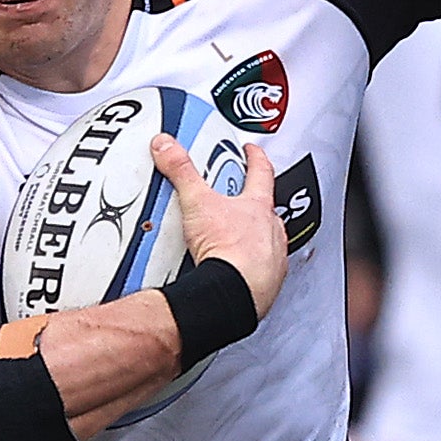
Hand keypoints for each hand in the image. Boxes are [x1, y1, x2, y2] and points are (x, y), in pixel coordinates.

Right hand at [158, 133, 291, 318]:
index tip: (252, 152)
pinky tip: (228, 269)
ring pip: (264, 241)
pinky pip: (258, 271)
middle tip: (231, 200)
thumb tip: (168, 148)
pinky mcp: (266, 284)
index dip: (255, 159)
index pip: (261, 173)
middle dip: (249, 203)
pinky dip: (245, 268)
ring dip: (249, 239)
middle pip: (263, 208)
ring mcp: (272, 258)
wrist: (235, 292)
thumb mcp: (197, 202)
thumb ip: (181, 171)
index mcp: (259, 207)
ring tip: (225, 240)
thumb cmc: (229, 251)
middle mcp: (271, 231)